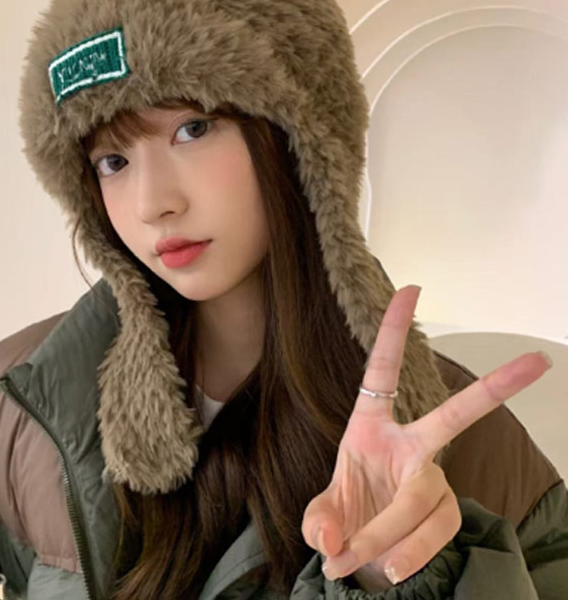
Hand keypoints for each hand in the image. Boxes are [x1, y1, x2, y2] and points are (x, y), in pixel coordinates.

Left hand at [301, 285, 551, 587]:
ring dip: (389, 533)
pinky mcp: (442, 511)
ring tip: (356, 561)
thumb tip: (330, 541)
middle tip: (539, 362)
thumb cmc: (344, 512)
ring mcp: (431, 477)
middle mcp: (409, 444)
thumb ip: (320, 522)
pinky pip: (436, 531)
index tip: (412, 288)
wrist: (360, 551)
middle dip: (495, 390)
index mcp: (370, 424)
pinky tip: (389, 571)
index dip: (394, 330)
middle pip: (455, 418)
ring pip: (424, 499)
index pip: (383, 369)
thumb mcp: (322, 512)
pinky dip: (408, 554)